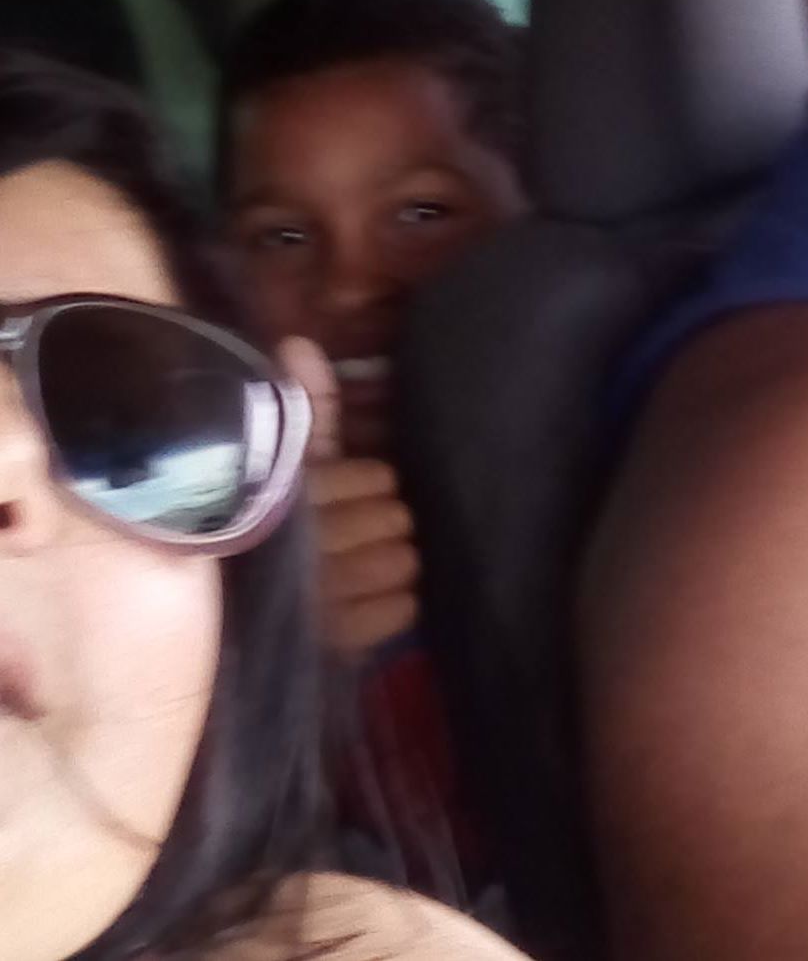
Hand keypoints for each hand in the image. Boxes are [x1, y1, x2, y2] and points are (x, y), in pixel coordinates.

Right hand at [281, 338, 420, 656]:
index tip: (344, 488)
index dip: (368, 482)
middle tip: (361, 526)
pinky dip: (393, 604)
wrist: (223, 617)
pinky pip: (400, 612)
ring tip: (367, 561)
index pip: (379, 479)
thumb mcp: (282, 463)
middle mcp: (307, 549)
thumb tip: (301, 344)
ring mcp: (321, 603)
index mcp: (292, 496)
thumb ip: (303, 409)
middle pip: (396, 519)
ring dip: (392, 561)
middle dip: (383, 521)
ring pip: (402, 563)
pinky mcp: (334, 644)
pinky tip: (370, 598)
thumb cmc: (262, 525)